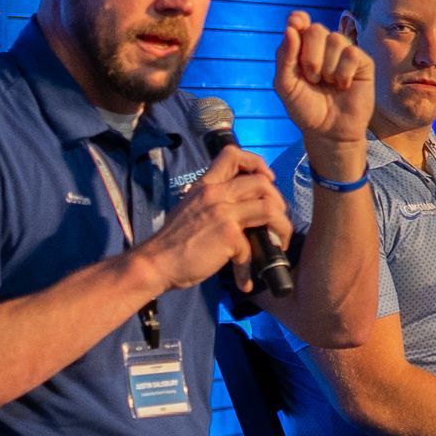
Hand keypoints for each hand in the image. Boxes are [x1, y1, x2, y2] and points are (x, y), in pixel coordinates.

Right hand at [138, 146, 291, 292]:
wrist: (154, 264)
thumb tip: (245, 213)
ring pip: (270, 208)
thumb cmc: (172, 243)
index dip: (256, 164)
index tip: (266, 180)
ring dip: (281, 227)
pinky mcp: (227, 234)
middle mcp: (215, 193)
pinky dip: (250, 266)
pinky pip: (252, 246)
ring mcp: (222, 212)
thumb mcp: (192, 209)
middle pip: (262, 182)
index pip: (232, 155)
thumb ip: (215, 204)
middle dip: (278, 202)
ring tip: (277, 243)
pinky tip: (243, 280)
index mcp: (206, 185)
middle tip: (275, 222)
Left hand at [274, 10, 374, 147]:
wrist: (328, 131)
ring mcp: (344, 53)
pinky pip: (352, 54)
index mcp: (302, 48)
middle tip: (312, 78)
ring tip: (328, 83)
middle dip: (310, 56)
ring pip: (336, 40)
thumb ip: (285, 57)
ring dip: (327, 67)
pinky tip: (343, 85)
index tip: (296, 23)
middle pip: (316, 29)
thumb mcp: (286, 85)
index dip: (298, 20)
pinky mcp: (362, 63)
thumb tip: (290, 28)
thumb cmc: (306, 109)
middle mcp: (323, 47)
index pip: (300, 22)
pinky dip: (343, 72)